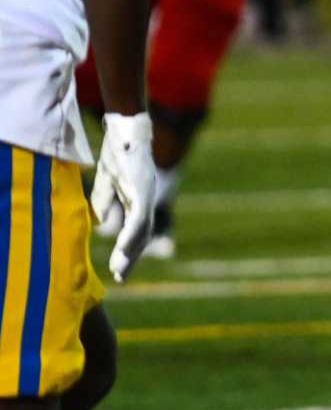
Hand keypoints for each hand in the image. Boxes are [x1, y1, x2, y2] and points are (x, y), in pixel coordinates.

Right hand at [90, 113, 158, 283]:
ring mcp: (147, 194)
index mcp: (137, 199)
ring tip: (120, 269)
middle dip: (130, 257)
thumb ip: (106, 200)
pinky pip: (139, 216)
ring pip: (142, 230)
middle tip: (120, 278)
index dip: (128, 250)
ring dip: (131, 251)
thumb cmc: (116, 154)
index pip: (136, 230)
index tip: (119, 269)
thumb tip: (103, 221)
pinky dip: (133, 233)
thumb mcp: (107, 181)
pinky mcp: (143, 189)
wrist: (124, 131)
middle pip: (142, 235)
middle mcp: (146, 199)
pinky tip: (124, 247)